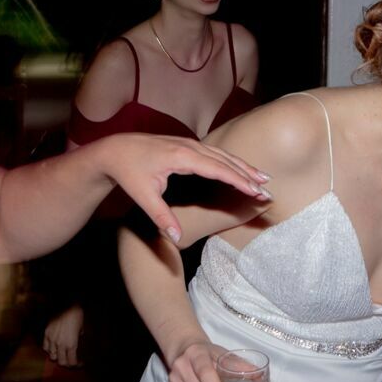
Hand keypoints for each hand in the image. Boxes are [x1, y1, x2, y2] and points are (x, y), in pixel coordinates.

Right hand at [43, 303, 84, 366]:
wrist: (66, 305)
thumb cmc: (77, 316)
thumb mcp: (81, 329)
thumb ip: (78, 338)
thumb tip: (77, 340)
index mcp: (71, 344)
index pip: (72, 362)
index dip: (76, 365)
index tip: (80, 363)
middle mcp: (60, 344)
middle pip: (61, 362)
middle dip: (67, 363)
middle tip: (71, 361)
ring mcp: (52, 340)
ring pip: (52, 356)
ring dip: (57, 357)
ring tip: (61, 354)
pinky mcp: (46, 334)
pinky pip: (45, 347)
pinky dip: (50, 350)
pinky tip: (54, 348)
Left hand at [96, 134, 270, 243]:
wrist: (114, 150)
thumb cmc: (129, 173)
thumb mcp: (142, 197)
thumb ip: (161, 217)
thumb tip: (175, 238)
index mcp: (182, 157)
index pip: (218, 169)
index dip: (239, 181)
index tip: (256, 191)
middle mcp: (189, 147)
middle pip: (226, 160)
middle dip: (248, 175)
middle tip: (267, 189)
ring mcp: (189, 144)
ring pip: (223, 154)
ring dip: (243, 166)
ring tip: (263, 178)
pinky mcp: (187, 145)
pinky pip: (215, 152)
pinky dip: (231, 161)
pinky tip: (241, 168)